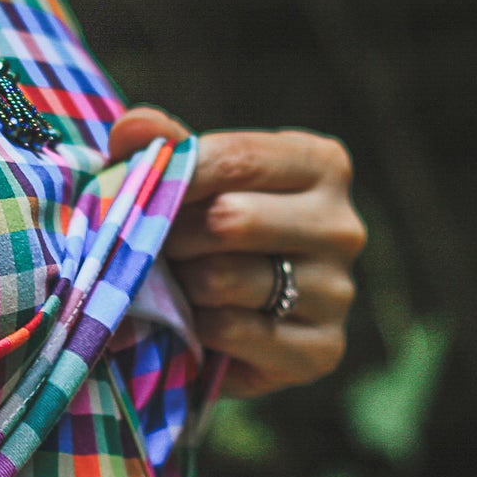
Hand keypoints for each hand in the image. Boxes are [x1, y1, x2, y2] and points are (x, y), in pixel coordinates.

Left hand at [108, 106, 365, 397]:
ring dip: (181, 283)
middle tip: (151, 244)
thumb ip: (166, 147)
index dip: (175, 174)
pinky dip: (197, 328)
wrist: (236, 321)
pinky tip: (194, 321)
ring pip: (224, 279)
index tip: (132, 187)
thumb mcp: (192, 179)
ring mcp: (338, 292)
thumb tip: (132, 126)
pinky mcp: (323, 350)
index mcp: (322, 165)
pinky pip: (233, 331)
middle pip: (230, 219)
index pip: (237, 158)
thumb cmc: (208, 228)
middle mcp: (343, 226)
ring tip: (175, 281)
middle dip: (172, 234)